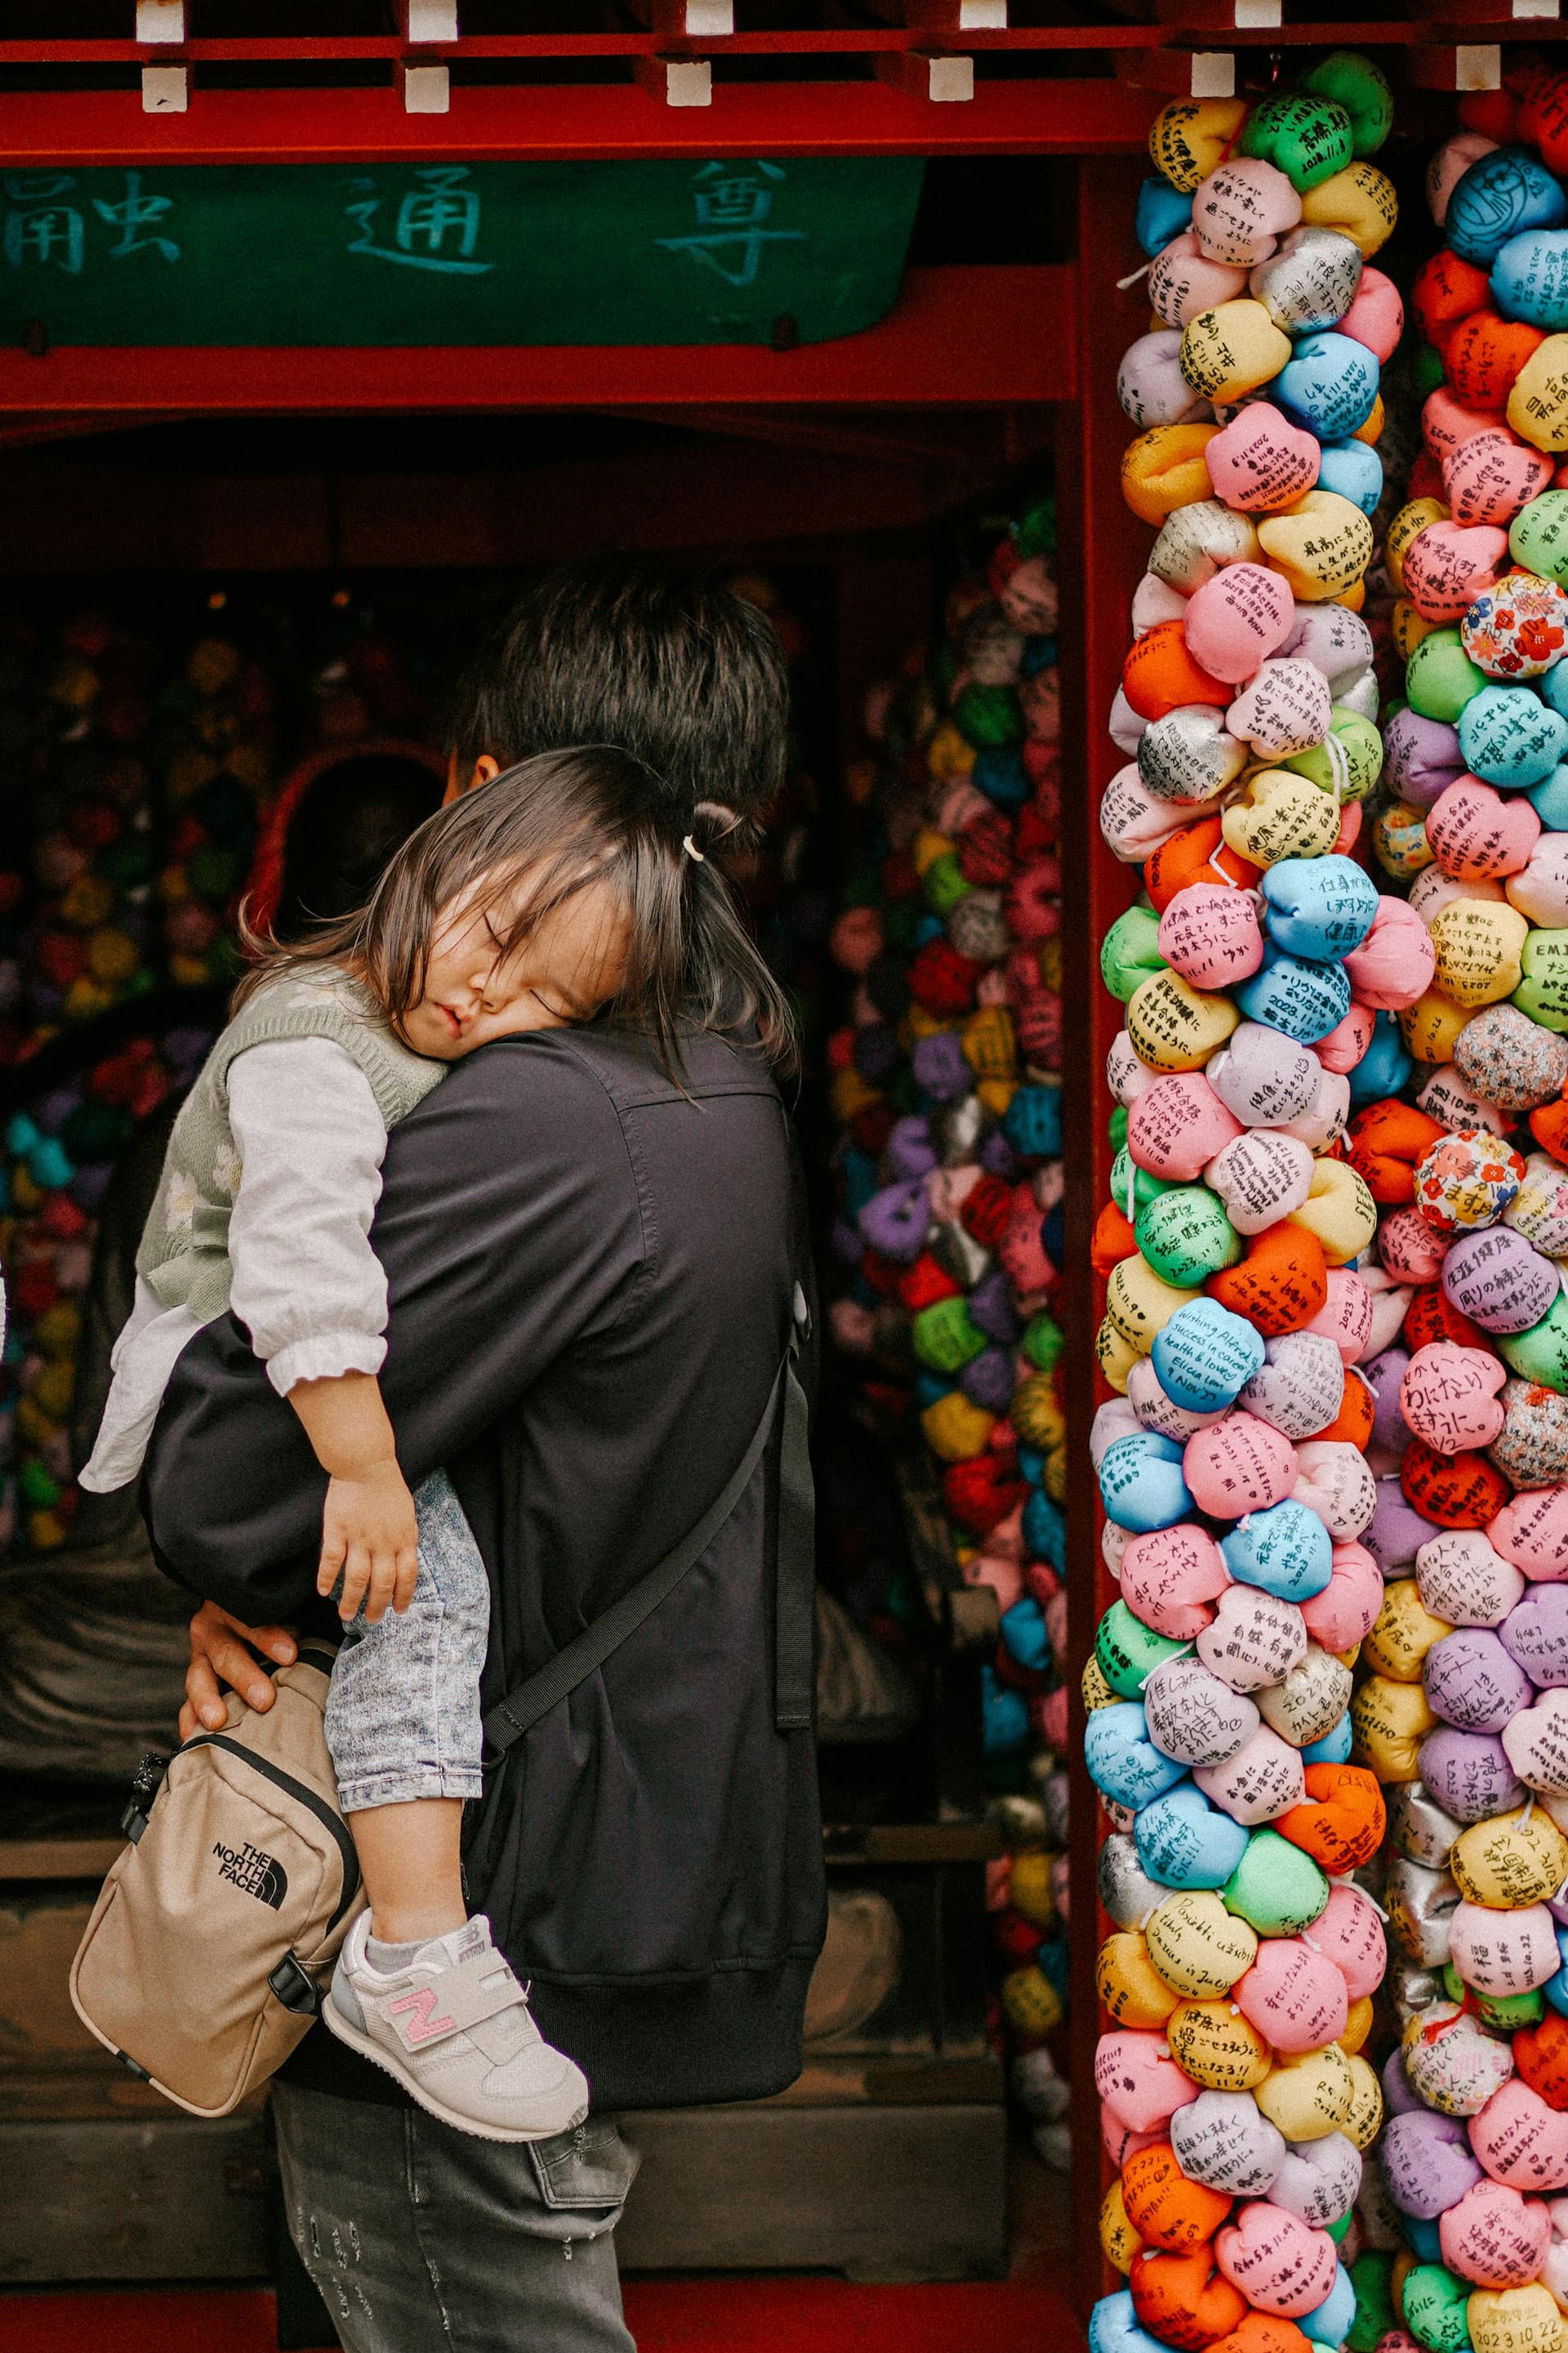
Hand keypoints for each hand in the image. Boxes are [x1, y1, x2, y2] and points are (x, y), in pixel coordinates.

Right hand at [180, 1602, 296, 1741]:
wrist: (239, 1606)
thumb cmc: (276, 1610)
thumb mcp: (285, 1604)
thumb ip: (304, 1613)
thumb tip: (343, 1620)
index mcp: (237, 1606)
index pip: (251, 1619)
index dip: (268, 1637)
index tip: (290, 1656)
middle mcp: (215, 1629)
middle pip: (227, 1653)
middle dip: (245, 1677)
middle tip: (265, 1700)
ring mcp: (200, 1656)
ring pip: (199, 1677)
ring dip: (208, 1700)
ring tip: (218, 1721)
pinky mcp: (196, 1679)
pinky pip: (186, 1702)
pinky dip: (189, 1719)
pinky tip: (193, 1737)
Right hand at [318, 1462, 419, 1626]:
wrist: (366, 1464)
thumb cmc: (388, 1487)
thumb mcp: (406, 1515)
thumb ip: (405, 1539)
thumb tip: (404, 1561)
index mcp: (404, 1538)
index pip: (407, 1575)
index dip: (403, 1596)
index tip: (399, 1611)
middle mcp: (383, 1542)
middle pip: (382, 1582)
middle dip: (377, 1605)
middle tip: (371, 1620)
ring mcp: (360, 1537)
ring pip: (357, 1577)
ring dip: (351, 1599)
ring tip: (346, 1615)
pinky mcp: (337, 1529)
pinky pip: (331, 1559)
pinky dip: (327, 1577)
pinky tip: (323, 1591)